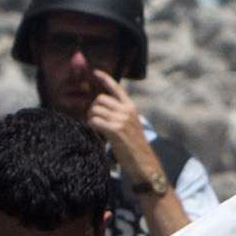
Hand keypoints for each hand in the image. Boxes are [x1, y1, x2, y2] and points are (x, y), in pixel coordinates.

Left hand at [79, 72, 165, 197]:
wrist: (144, 163)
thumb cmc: (134, 147)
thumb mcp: (130, 125)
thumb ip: (118, 115)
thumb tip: (100, 108)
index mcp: (131, 107)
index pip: (117, 88)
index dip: (104, 78)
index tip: (95, 72)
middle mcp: (127, 111)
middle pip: (100, 99)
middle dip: (92, 109)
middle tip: (94, 121)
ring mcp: (122, 120)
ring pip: (95, 110)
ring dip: (90, 119)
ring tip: (97, 129)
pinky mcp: (115, 130)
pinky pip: (95, 121)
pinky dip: (91, 126)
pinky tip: (97, 134)